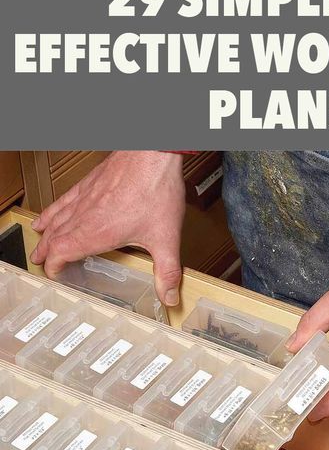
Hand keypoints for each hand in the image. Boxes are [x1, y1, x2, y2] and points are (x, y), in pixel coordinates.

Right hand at [30, 151, 185, 305]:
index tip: (54, 274)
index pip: (62, 253)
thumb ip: (167, 271)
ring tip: (39, 240)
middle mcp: (85, 215)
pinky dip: (53, 209)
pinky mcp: (89, 183)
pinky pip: (63, 200)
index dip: (54, 266)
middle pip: (54, 237)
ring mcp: (84, 197)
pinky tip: (52, 212)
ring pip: (56, 217)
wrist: (152, 153)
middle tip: (39, 261)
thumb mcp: (166, 239)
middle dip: (45, 252)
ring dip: (46, 232)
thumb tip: (168, 296)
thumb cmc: (156, 189)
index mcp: (96, 232)